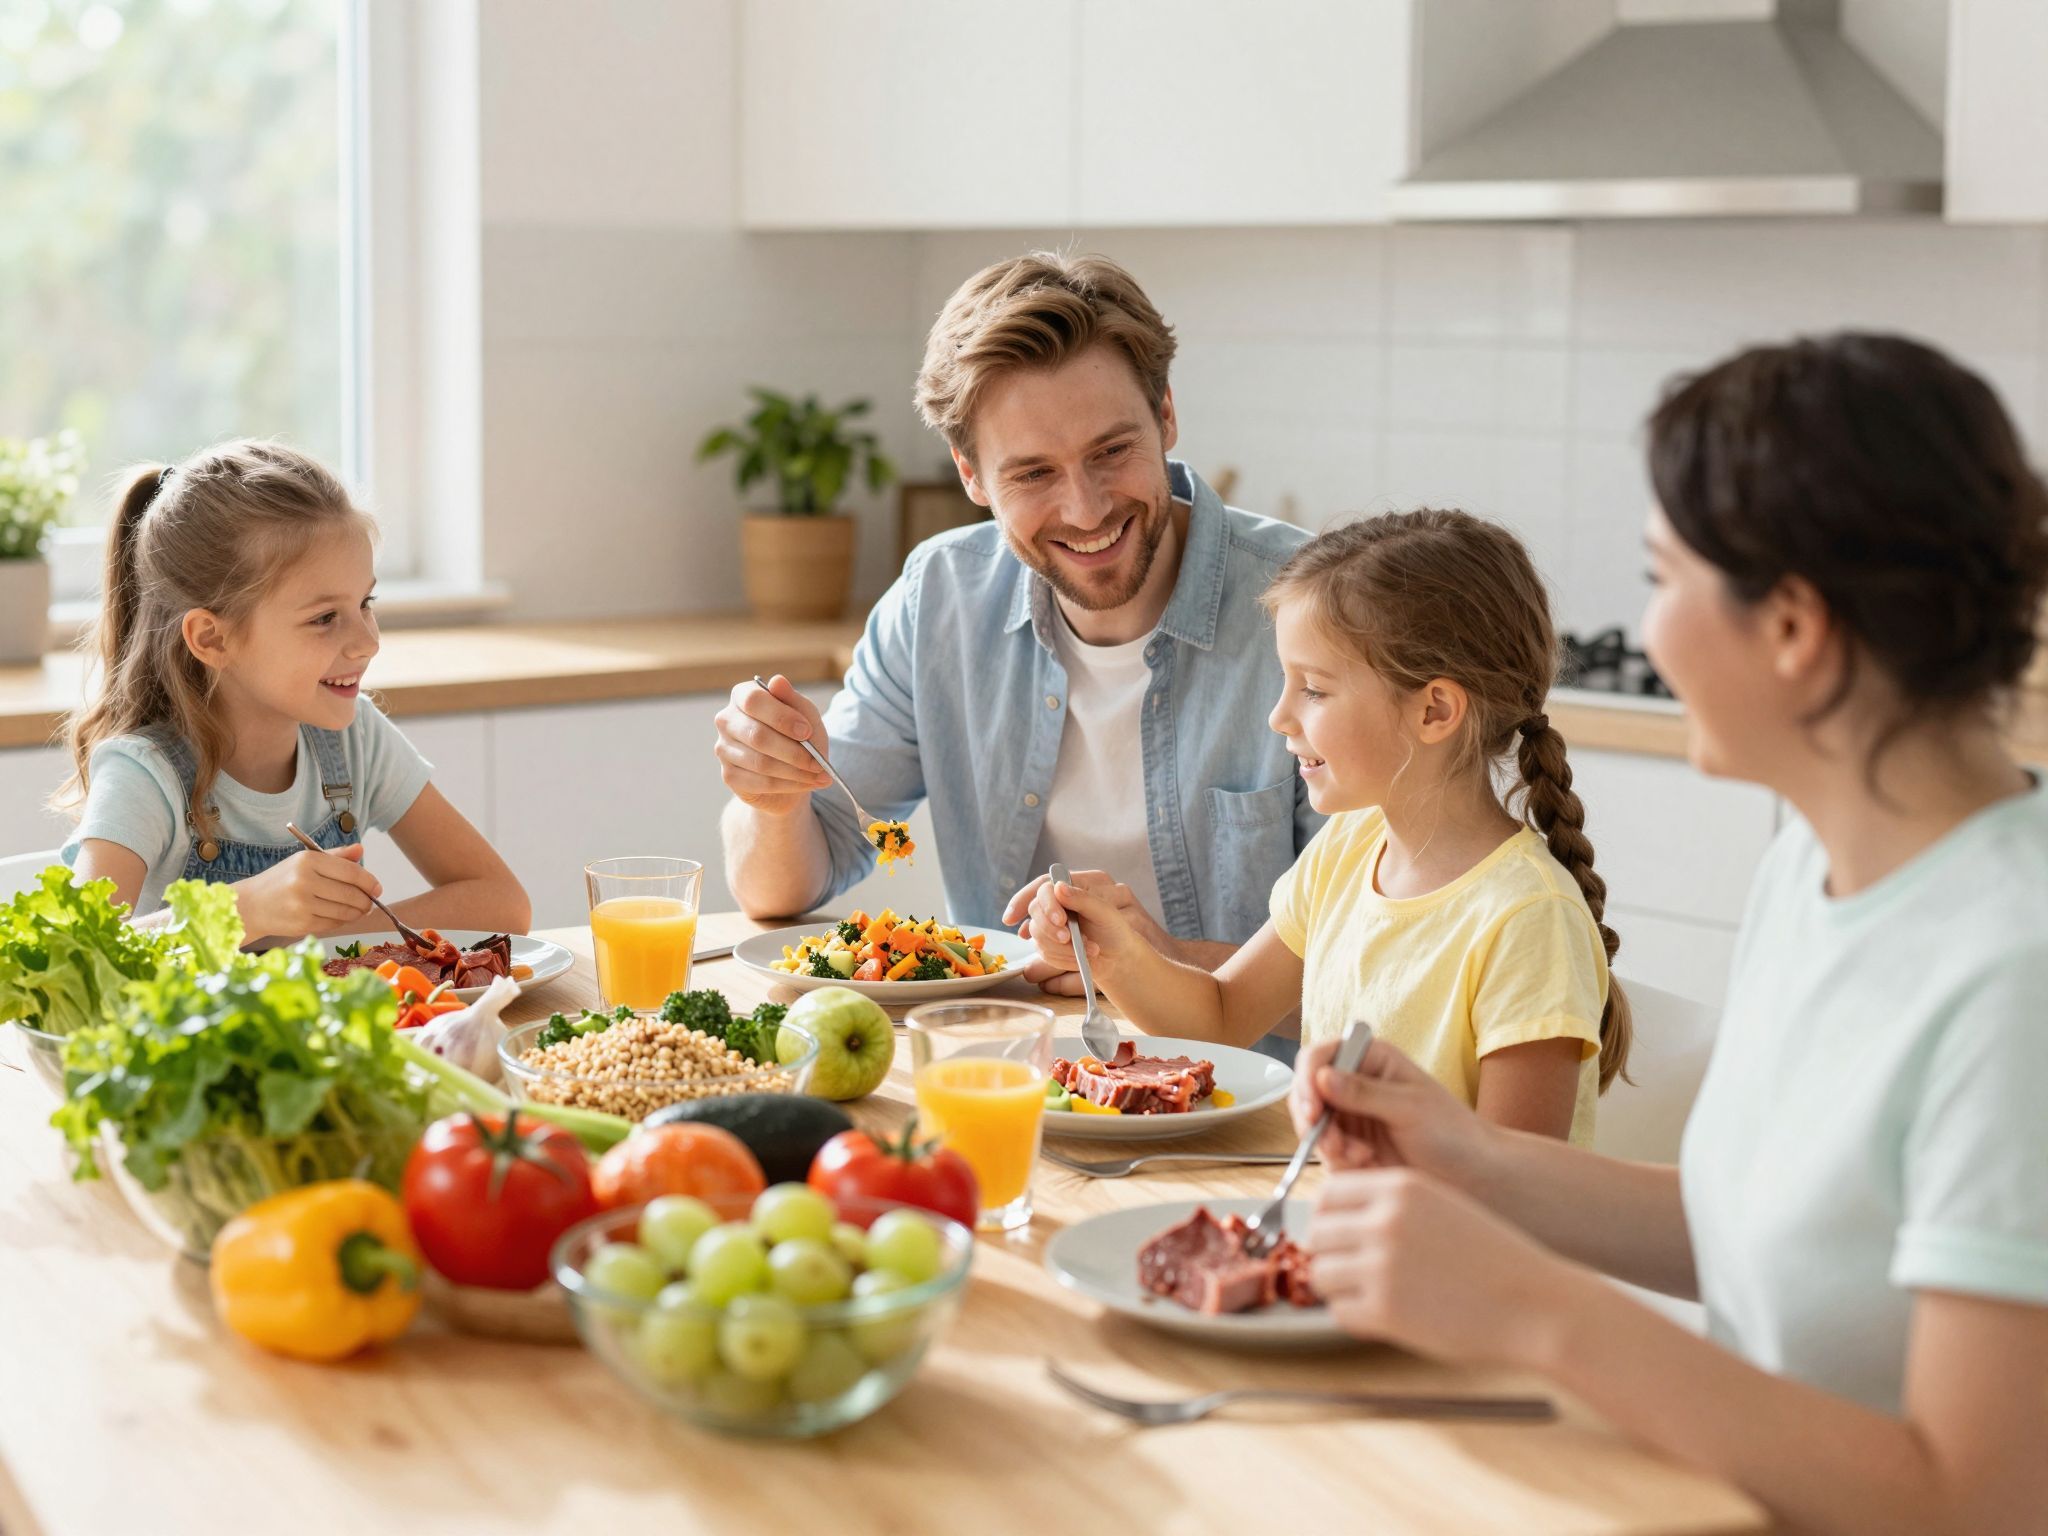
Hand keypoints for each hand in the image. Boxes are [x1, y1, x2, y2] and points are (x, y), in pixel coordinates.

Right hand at [235, 844, 381, 938]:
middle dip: (366, 900)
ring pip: (345, 911)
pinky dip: (343, 921)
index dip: (369, 881)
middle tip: (371, 901)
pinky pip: (334, 924)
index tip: (377, 887)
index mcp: (307, 861)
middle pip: (351, 893)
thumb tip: (361, 849)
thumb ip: (335, 856)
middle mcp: (304, 881)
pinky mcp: (302, 924)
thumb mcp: (304, 861)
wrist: (250, 905)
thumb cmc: (281, 881)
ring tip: (360, 909)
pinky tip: (342, 916)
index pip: (350, 871)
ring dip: (358, 912)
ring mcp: (302, 904)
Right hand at [714, 673, 832, 814]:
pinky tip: (807, 783)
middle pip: (757, 736)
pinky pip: (761, 783)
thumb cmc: (797, 735)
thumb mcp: (805, 715)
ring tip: (819, 775)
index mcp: (743, 696)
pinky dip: (789, 785)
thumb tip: (777, 681)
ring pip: (761, 763)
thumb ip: (793, 699)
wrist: (791, 770)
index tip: (806, 731)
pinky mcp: (729, 776)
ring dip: (796, 772)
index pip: (754, 701)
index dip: (781, 717)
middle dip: (794, 752)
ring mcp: (724, 749)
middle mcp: (727, 720)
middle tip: (819, 762)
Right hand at [1016, 876, 1152, 992]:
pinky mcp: (1048, 943)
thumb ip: (1083, 899)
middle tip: (1068, 939)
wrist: (1118, 958)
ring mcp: (1050, 923)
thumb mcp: (1105, 913)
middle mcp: (1057, 903)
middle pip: (1036, 909)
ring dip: (1062, 947)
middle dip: (1051, 928)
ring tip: (1089, 950)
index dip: (1047, 903)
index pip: (1046, 887)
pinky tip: (1080, 960)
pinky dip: (1063, 959)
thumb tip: (1059, 887)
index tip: (1060, 920)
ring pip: (1037, 932)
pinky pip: (1044, 951)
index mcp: (1072, 887)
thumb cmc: (1117, 932)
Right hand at [1289, 1036, 1495, 1184]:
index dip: (1307, 1080)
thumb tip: (1322, 1076)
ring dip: (1329, 1145)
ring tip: (1361, 1156)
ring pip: (1313, 1127)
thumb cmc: (1452, 1131)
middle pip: (1307, 1093)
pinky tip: (1368, 1163)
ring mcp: (1350, 1117)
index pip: (1320, 1057)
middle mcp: (1354, 1084)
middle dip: (1315, 1121)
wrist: (1471, 1175)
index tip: (1313, 1109)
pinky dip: (1340, 1162)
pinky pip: (1325, 1154)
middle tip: (1332, 1143)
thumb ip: (1364, 1092)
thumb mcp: (1410, 1107)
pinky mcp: (1350, 1147)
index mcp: (1370, 1059)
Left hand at [1308, 1168, 1585, 1365]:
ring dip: (1340, 1287)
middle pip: (1317, 1234)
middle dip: (1331, 1253)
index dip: (1330, 1217)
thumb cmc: (1493, 1258)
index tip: (1341, 1235)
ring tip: (1372, 1294)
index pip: (1328, 1194)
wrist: (1535, 1304)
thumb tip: (1340, 1220)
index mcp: (1400, 1187)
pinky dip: (1356, 1316)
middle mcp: (1385, 1221)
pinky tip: (1387, 1316)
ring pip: (1322, 1274)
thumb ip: (1392, 1206)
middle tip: (1354, 1270)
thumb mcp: (1443, 1206)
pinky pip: (1341, 1312)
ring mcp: (1381, 1266)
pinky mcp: (1385, 1310)